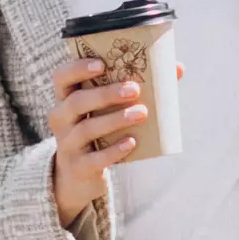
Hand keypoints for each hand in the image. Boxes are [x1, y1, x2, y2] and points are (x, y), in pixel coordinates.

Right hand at [47, 56, 145, 224]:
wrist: (80, 175)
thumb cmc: (99, 130)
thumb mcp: (107, 109)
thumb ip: (136, 86)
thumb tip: (177, 68)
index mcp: (66, 98)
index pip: (62, 77)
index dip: (78, 68)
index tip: (102, 64)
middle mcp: (60, 119)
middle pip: (76, 102)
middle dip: (106, 94)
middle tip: (134, 90)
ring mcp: (67, 145)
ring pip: (86, 129)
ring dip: (115, 119)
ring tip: (142, 113)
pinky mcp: (78, 167)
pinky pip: (95, 158)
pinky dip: (114, 150)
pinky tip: (132, 142)